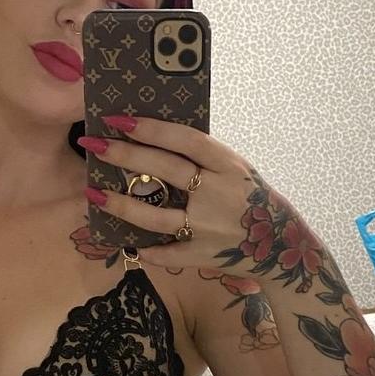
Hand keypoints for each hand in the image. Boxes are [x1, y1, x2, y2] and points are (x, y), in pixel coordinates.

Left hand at [81, 115, 319, 283]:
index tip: (118, 119)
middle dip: (125, 156)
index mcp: (228, 166)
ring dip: (122, 205)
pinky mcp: (203, 256)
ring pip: (156, 216)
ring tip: (94, 193)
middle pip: (165, 170)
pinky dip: (147, 250)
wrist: (281, 246)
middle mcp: (217, 194)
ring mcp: (208, 228)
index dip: (151, 128)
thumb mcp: (237, 171)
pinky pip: (167, 253)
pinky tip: (126, 243)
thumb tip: (155, 138)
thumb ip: (204, 158)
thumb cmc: (250, 199)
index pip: (185, 140)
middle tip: (93, 145)